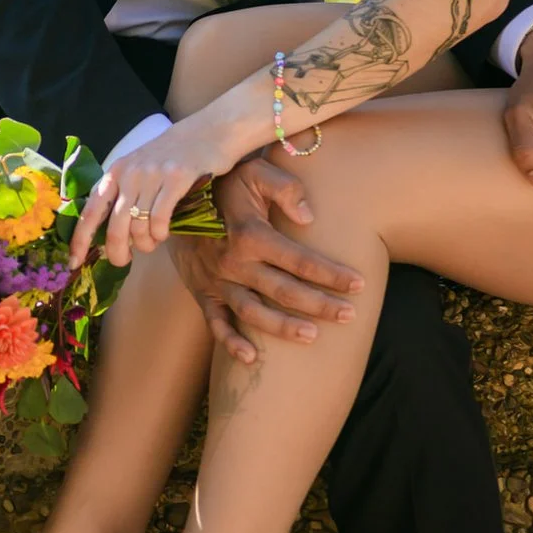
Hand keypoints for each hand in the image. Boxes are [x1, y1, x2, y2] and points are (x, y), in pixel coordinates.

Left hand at [71, 108, 253, 266]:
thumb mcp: (140, 168)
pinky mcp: (176, 178)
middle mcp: (130, 173)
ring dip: (145, 243)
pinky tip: (163, 233)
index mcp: (115, 172)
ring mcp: (152, 175)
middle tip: (123, 261)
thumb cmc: (173, 154)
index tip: (73, 262)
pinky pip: (160, 218)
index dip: (80, 239)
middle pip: (115, 226)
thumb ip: (124, 194)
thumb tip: (111, 236)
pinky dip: (160, 233)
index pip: (90, 210)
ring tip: (152, 241)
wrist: (209, 130)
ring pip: (138, 226)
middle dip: (117, 252)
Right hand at [168, 160, 363, 363]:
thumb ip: (285, 187)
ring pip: (253, 312)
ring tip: (313, 337)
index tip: (358, 284)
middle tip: (349, 315)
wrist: (174, 200)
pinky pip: (215, 323)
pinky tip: (251, 359)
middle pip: (284, 291)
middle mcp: (235, 263)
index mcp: (251, 235)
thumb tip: (309, 217)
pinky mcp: (203, 293)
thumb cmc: (224, 185)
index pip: (300, 260)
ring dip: (283, 327)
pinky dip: (230, 342)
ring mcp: (217, 281)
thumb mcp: (254, 172)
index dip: (331, 273)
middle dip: (320, 304)